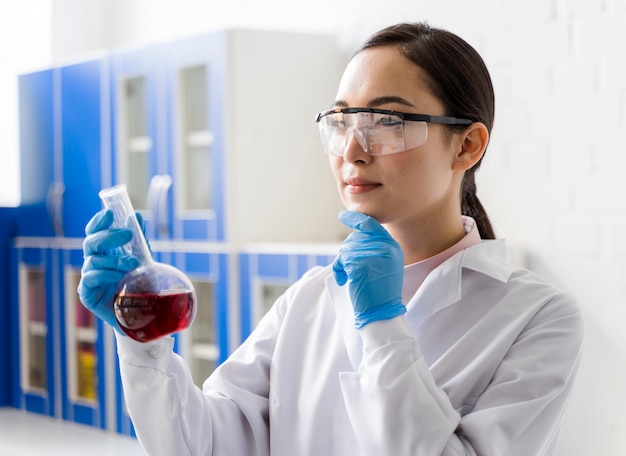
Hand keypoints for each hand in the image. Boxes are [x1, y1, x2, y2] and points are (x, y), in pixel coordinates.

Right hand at [77, 209, 141, 330]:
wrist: (137, 314)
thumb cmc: (135, 283)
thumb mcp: (141, 259)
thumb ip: (138, 239)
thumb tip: (136, 216)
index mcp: (103, 251)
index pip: (94, 232)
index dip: (98, 222)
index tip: (109, 213)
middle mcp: (92, 262)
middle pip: (91, 243)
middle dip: (108, 236)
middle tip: (127, 234)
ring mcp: (88, 278)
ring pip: (93, 261)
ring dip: (114, 259)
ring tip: (132, 263)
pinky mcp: (86, 294)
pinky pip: (90, 279)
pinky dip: (105, 274)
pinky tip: (119, 276)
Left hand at [333, 211, 405, 328]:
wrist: (382, 312)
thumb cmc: (380, 293)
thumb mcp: (385, 265)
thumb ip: (375, 249)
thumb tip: (355, 237)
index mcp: (392, 246)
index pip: (371, 224)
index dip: (355, 218)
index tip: (343, 215)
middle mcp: (385, 246)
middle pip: (354, 238)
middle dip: (346, 253)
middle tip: (346, 270)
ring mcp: (373, 253)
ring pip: (346, 248)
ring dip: (341, 264)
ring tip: (348, 278)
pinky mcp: (360, 263)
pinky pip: (341, 259)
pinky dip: (338, 270)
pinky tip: (345, 280)